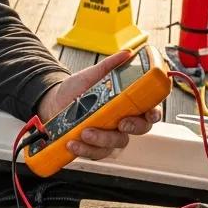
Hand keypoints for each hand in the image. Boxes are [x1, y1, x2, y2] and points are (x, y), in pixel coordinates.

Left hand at [36, 50, 162, 160]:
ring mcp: (110, 135)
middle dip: (133, 127)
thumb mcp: (92, 74)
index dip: (154, 113)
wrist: (53, 101)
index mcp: (127, 103)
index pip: (149, 109)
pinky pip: (96, 153)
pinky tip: (73, 143)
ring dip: (103, 139)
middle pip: (140, 129)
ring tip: (85, 131)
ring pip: (117, 143)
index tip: (149, 113)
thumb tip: (126, 54)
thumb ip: (110, 66)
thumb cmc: (76, 89)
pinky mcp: (95, 147)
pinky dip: (85, 150)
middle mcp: (122, 120)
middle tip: (121, 123)